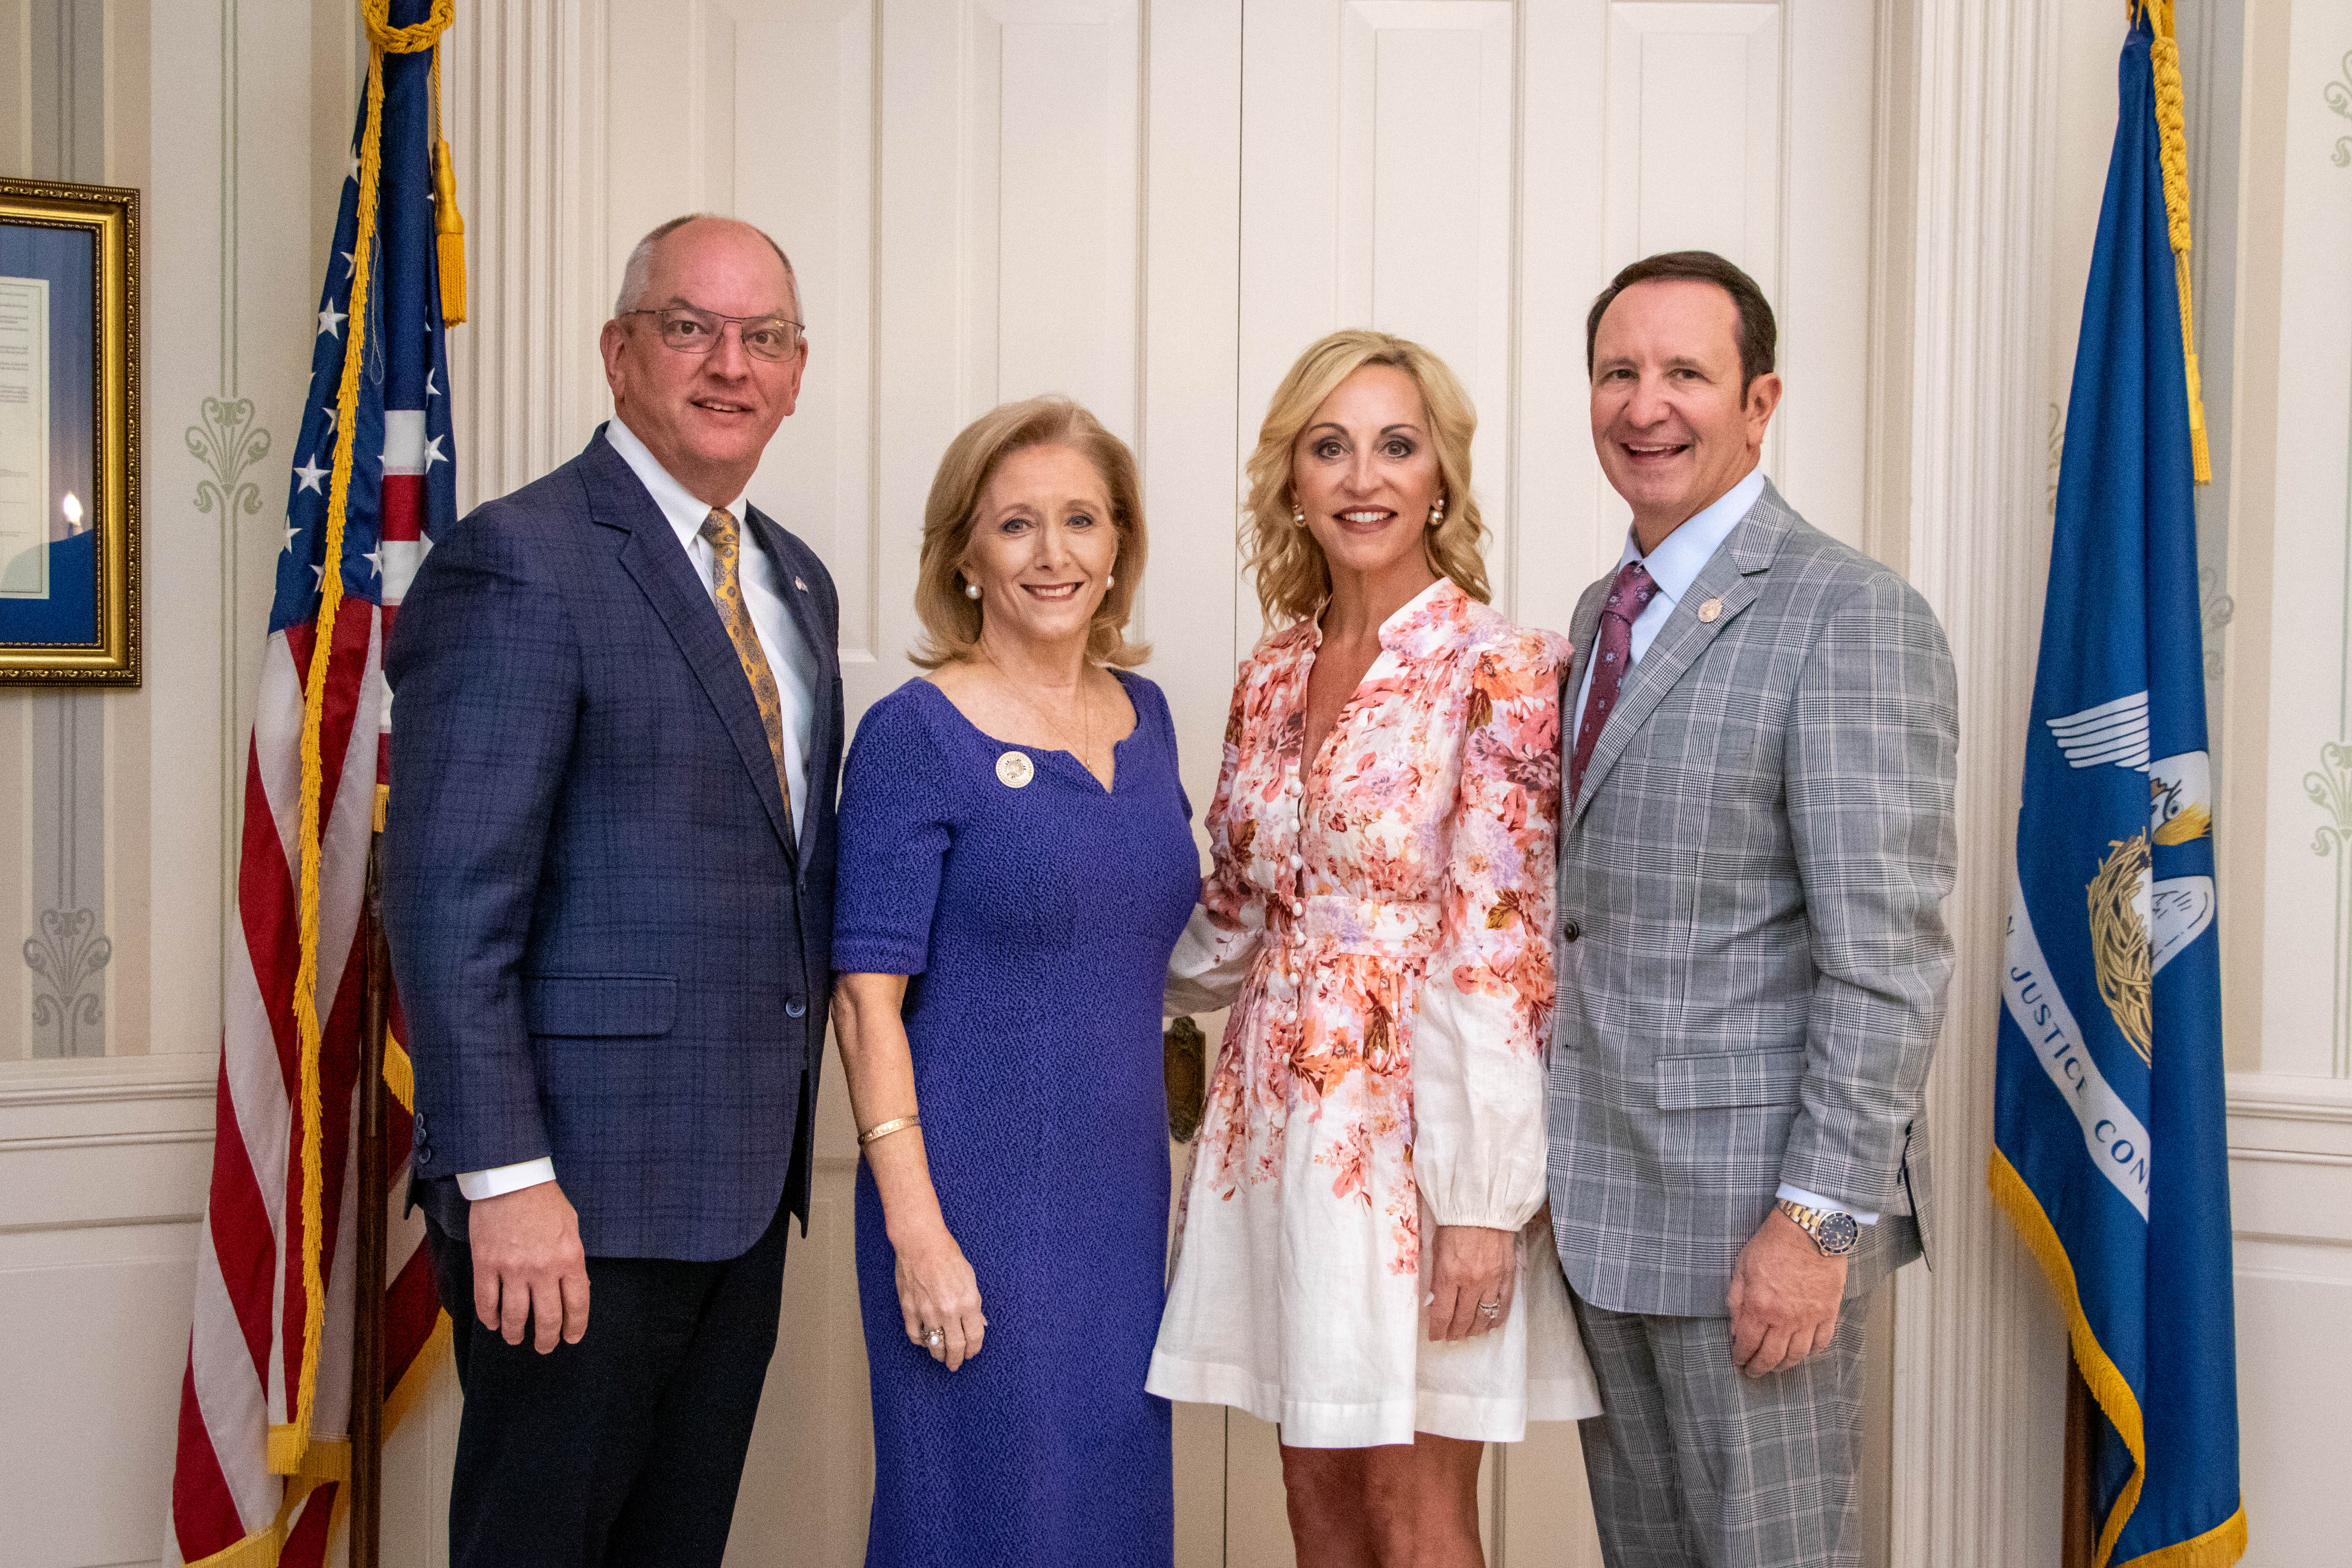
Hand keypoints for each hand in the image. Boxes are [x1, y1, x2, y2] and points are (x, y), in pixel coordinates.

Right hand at [468, 1180, 588, 1353]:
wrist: (512, 1179)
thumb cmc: (544, 1201)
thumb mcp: (571, 1228)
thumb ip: (570, 1259)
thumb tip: (570, 1287)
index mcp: (569, 1259)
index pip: (576, 1305)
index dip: (574, 1327)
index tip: (571, 1338)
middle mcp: (542, 1269)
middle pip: (546, 1318)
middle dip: (546, 1339)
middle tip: (544, 1347)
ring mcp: (512, 1269)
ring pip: (514, 1316)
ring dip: (516, 1333)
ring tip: (516, 1339)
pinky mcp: (486, 1264)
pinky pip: (486, 1301)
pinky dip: (489, 1317)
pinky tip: (492, 1323)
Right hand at [893, 1222, 986, 1371]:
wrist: (922, 1244)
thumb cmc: (948, 1257)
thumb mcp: (970, 1279)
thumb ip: (974, 1305)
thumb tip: (979, 1325)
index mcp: (967, 1302)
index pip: (974, 1337)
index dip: (974, 1349)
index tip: (971, 1353)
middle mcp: (948, 1311)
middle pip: (955, 1347)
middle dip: (957, 1360)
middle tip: (955, 1364)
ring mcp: (927, 1312)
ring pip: (935, 1346)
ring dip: (939, 1355)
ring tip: (941, 1357)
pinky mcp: (909, 1309)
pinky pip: (915, 1336)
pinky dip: (921, 1342)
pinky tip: (925, 1342)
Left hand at [1427, 1224, 1515, 1342]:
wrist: (1483, 1206)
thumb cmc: (1455, 1224)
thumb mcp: (1436, 1249)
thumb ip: (1437, 1276)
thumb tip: (1434, 1300)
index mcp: (1449, 1274)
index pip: (1442, 1313)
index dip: (1438, 1329)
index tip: (1434, 1336)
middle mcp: (1472, 1281)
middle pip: (1463, 1319)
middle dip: (1455, 1332)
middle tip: (1450, 1337)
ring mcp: (1493, 1280)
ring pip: (1484, 1316)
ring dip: (1474, 1330)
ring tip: (1468, 1334)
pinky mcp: (1508, 1276)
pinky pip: (1504, 1305)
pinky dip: (1496, 1319)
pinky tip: (1490, 1325)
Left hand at [1727, 1207, 1847, 1377]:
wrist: (1808, 1230)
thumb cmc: (1772, 1244)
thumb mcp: (1741, 1267)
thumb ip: (1736, 1300)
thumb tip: (1734, 1327)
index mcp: (1760, 1308)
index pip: (1747, 1344)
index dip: (1741, 1356)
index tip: (1738, 1360)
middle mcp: (1785, 1319)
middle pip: (1772, 1356)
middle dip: (1760, 1368)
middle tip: (1754, 1373)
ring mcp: (1810, 1317)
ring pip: (1798, 1354)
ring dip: (1785, 1365)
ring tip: (1777, 1367)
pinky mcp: (1829, 1311)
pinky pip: (1822, 1341)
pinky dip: (1813, 1351)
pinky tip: (1805, 1352)